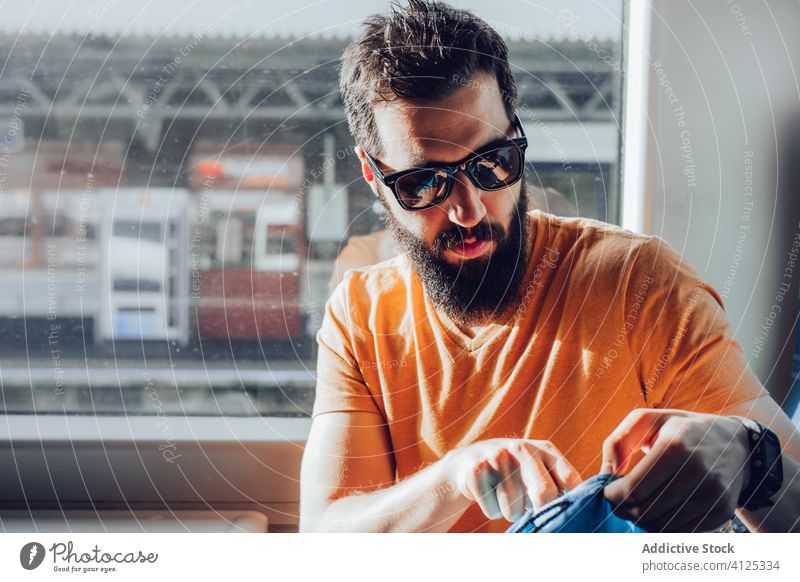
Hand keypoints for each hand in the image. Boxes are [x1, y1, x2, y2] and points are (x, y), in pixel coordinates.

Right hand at [446, 438, 582, 521]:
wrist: (471, 461)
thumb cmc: (517, 473)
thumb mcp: (542, 469)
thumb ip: (564, 484)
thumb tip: (592, 507)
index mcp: (546, 449)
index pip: (570, 481)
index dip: (570, 502)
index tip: (566, 514)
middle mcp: (522, 448)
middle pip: (544, 495)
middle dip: (539, 511)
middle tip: (531, 508)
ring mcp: (497, 457)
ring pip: (514, 509)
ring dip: (512, 512)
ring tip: (506, 495)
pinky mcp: (476, 471)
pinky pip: (493, 511)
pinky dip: (492, 511)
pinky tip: (489, 494)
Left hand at [601, 409, 750, 531]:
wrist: (737, 444)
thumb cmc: (681, 429)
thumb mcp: (647, 421)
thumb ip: (617, 443)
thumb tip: (603, 474)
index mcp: (675, 446)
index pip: (634, 489)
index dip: (613, 496)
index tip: (607, 492)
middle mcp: (697, 471)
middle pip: (645, 511)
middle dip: (623, 510)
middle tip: (618, 502)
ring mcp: (713, 494)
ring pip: (662, 525)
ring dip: (641, 520)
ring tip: (638, 505)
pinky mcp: (723, 511)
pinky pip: (681, 532)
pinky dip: (663, 526)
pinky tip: (659, 511)